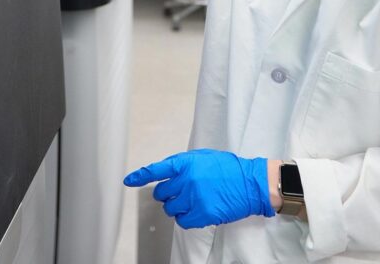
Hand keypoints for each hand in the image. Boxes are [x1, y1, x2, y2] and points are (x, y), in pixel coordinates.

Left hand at [123, 149, 274, 228]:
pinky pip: (182, 221)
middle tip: (180, 193)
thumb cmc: (229, 169)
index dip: (140, 176)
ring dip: (177, 207)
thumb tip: (168, 173)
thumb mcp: (204, 157)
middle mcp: (187, 179)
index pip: (156, 170)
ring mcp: (194, 198)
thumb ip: (184, 164)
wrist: (250, 183)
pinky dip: (186, 218)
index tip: (129, 180)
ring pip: (170, 209)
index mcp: (186, 163)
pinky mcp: (202, 214)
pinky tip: (196, 211)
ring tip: (192, 201)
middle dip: (167, 194)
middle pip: (161, 193)